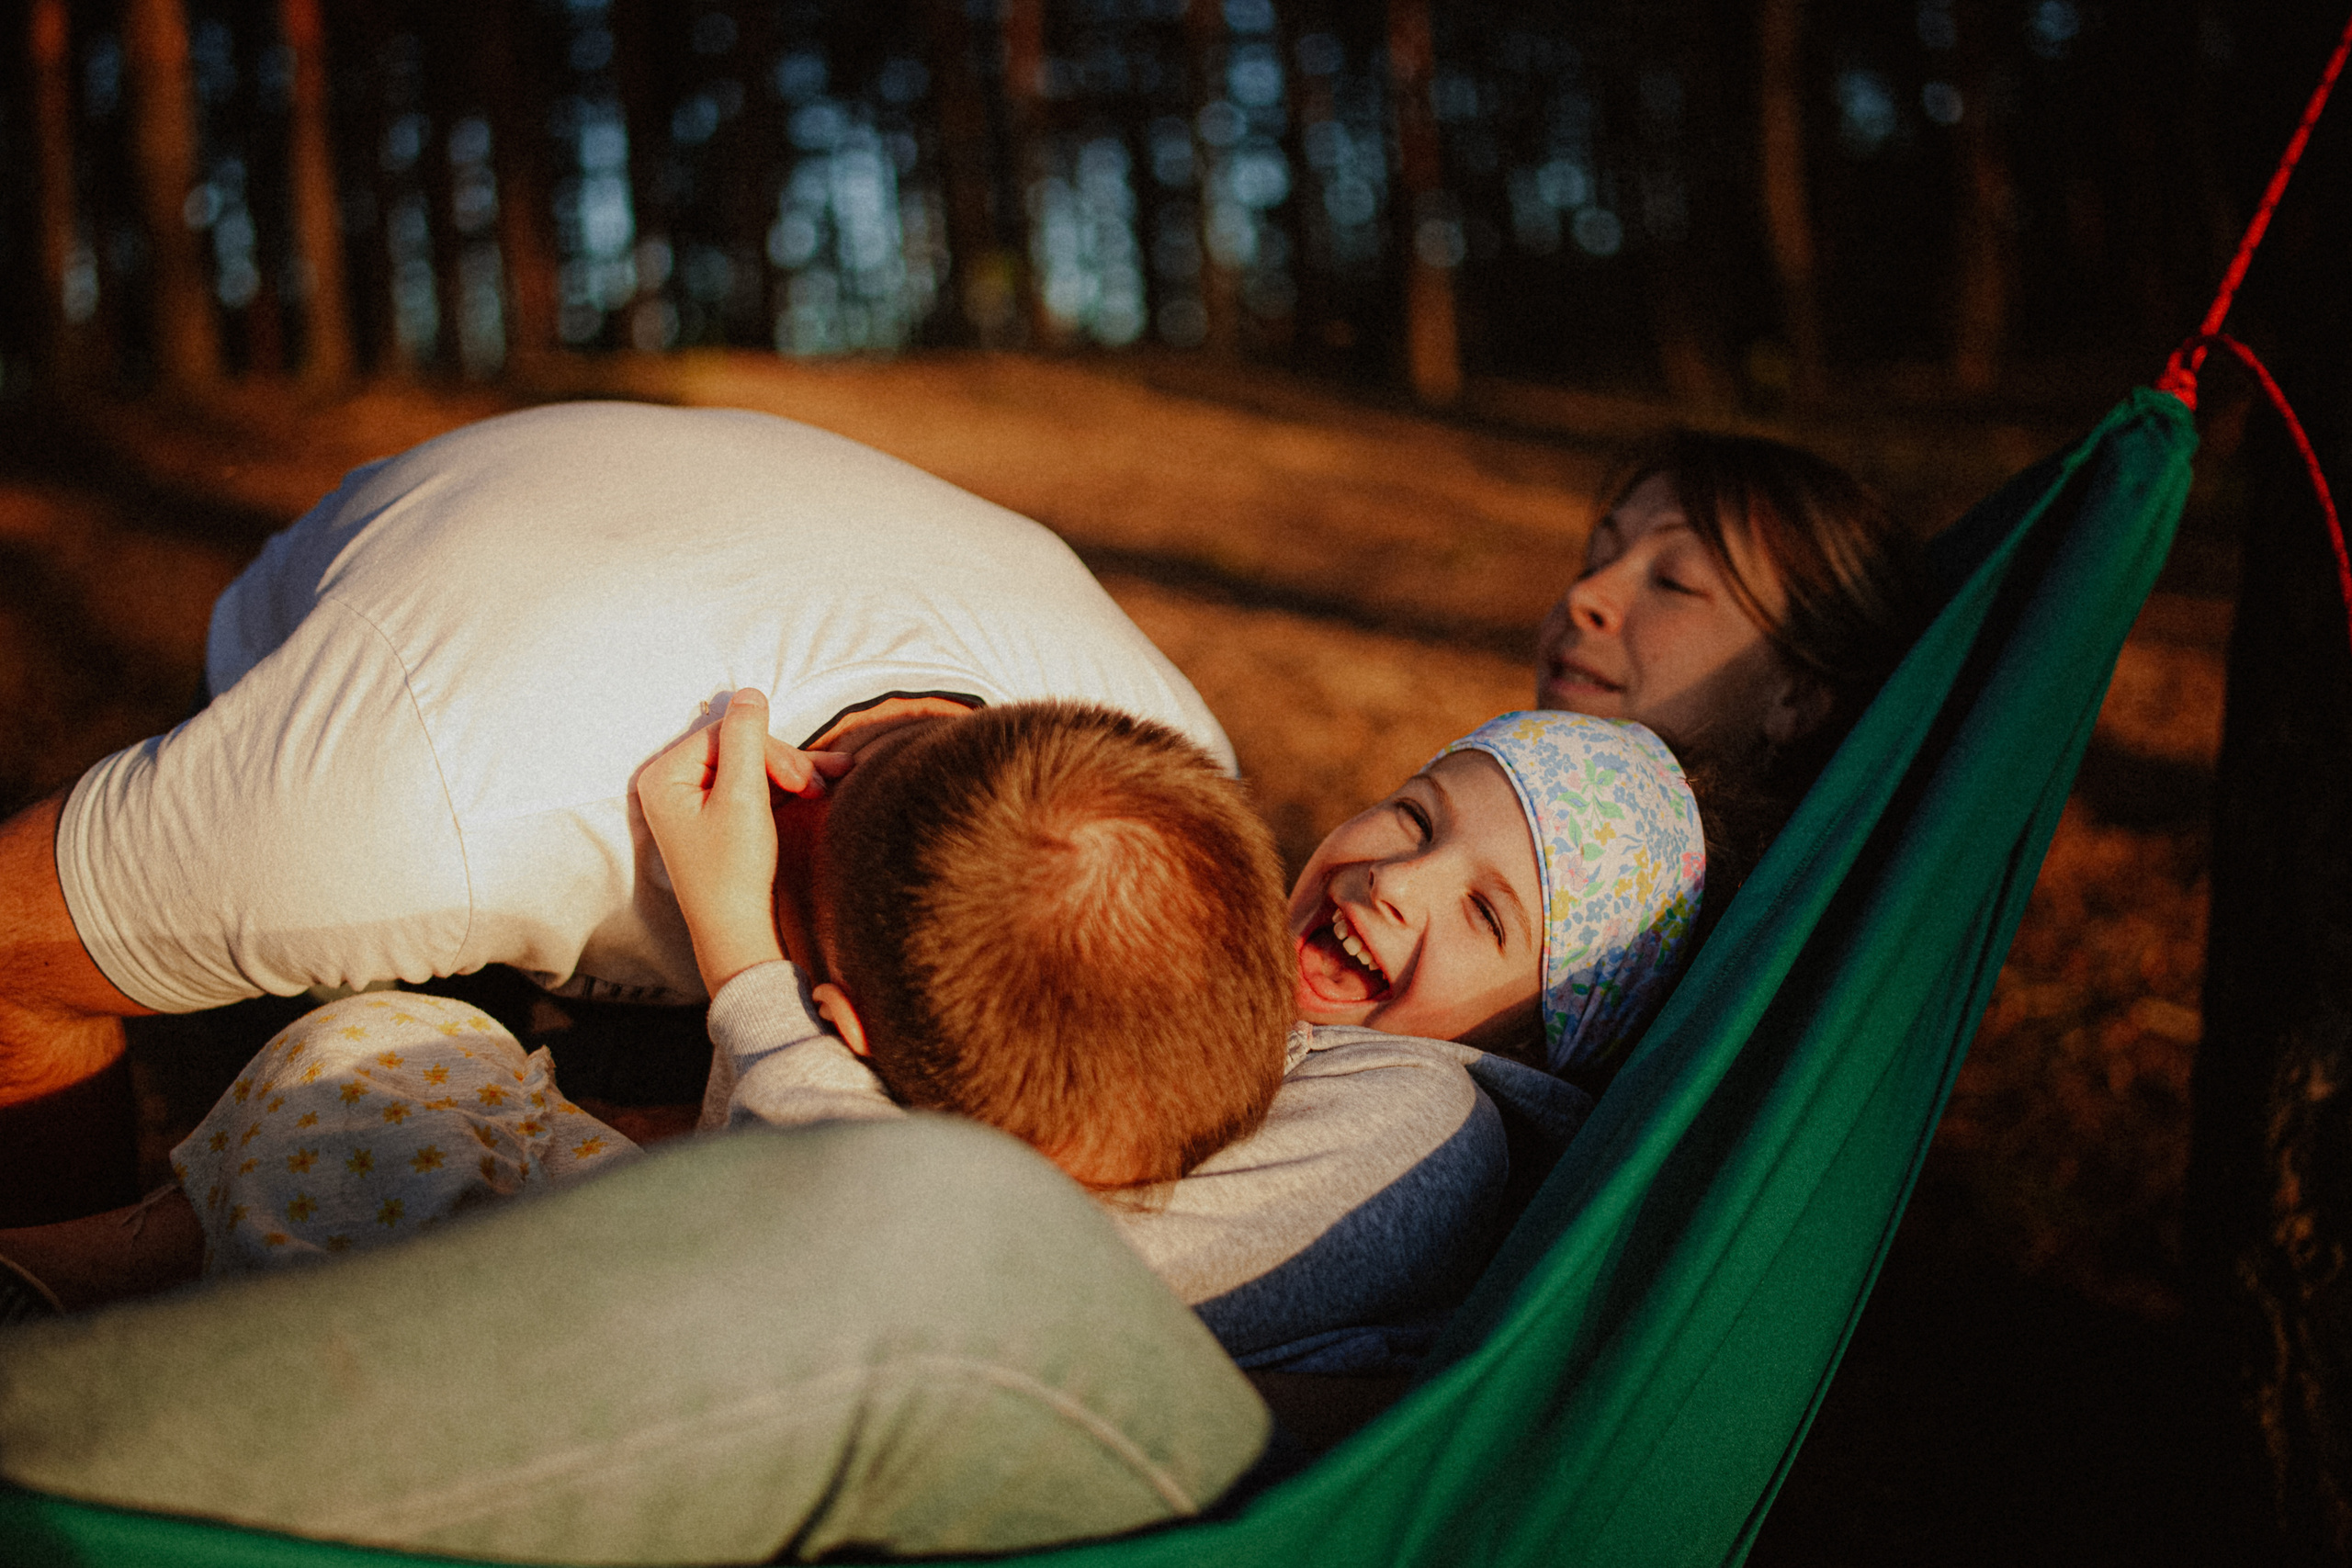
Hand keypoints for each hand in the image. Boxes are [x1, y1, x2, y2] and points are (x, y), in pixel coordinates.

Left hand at [638, 690, 851, 994]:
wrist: (736, 932)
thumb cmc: (733, 870)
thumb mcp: (743, 796)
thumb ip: (745, 738)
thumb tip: (749, 692)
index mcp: (664, 776)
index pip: (725, 734)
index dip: (769, 750)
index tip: (802, 779)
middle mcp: (671, 785)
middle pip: (738, 748)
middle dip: (784, 764)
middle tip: (820, 787)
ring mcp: (692, 802)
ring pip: (750, 767)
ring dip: (792, 773)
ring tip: (831, 782)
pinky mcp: (713, 817)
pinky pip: (750, 787)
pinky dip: (782, 788)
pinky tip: (817, 788)